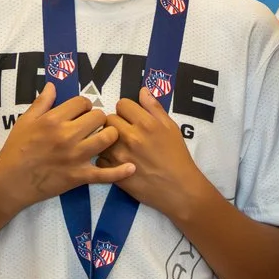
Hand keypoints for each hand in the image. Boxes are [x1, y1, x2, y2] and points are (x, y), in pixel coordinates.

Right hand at [0, 88, 125, 204]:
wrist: (11, 181)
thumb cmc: (16, 149)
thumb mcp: (25, 121)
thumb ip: (41, 103)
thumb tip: (54, 86)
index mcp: (54, 119)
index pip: (83, 102)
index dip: (85, 105)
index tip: (82, 112)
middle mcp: (67, 135)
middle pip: (99, 117)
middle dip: (98, 118)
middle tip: (93, 125)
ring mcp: (76, 156)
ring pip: (107, 138)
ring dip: (110, 136)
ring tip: (104, 138)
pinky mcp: (80, 176)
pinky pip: (105, 174)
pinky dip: (120, 172)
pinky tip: (131, 167)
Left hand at [110, 88, 216, 222]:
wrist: (179, 188)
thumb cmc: (177, 157)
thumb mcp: (172, 128)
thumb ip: (155, 108)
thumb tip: (142, 90)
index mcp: (146, 123)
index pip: (122, 104)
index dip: (126, 110)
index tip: (132, 119)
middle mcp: (131, 136)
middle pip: (108, 119)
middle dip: (115, 124)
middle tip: (125, 133)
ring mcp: (120, 155)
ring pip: (101, 138)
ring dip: (108, 141)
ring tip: (120, 148)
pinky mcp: (114, 172)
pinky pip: (100, 158)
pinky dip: (106, 159)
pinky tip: (117, 163)